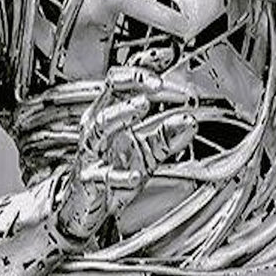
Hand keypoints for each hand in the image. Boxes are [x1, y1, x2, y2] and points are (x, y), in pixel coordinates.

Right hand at [54, 65, 195, 243]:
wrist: (86, 206)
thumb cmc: (113, 170)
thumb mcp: (146, 152)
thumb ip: (168, 137)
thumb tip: (189, 122)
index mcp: (112, 113)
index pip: (125, 81)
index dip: (144, 72)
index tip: (167, 68)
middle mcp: (99, 125)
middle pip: (111, 90)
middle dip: (135, 81)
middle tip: (159, 83)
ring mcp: (92, 149)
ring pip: (101, 124)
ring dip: (123, 111)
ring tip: (142, 104)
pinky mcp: (90, 178)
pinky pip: (104, 175)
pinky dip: (121, 175)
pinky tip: (136, 176)